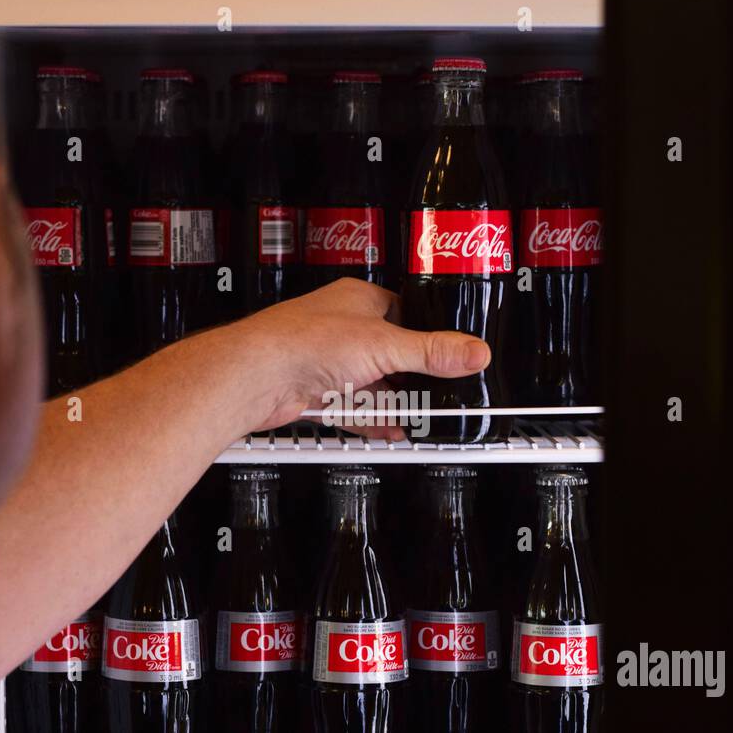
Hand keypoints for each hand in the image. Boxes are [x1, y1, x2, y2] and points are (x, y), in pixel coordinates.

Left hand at [236, 278, 490, 435]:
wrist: (257, 376)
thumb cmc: (304, 341)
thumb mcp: (386, 346)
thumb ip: (433, 353)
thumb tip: (474, 352)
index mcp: (359, 301)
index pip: (404, 315)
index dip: (426, 337)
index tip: (451, 358)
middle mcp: (341, 329)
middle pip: (390, 356)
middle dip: (412, 379)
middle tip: (441, 396)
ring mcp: (327, 362)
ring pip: (371, 386)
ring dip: (394, 404)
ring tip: (424, 420)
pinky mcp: (316, 394)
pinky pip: (353, 410)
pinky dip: (374, 421)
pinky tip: (393, 432)